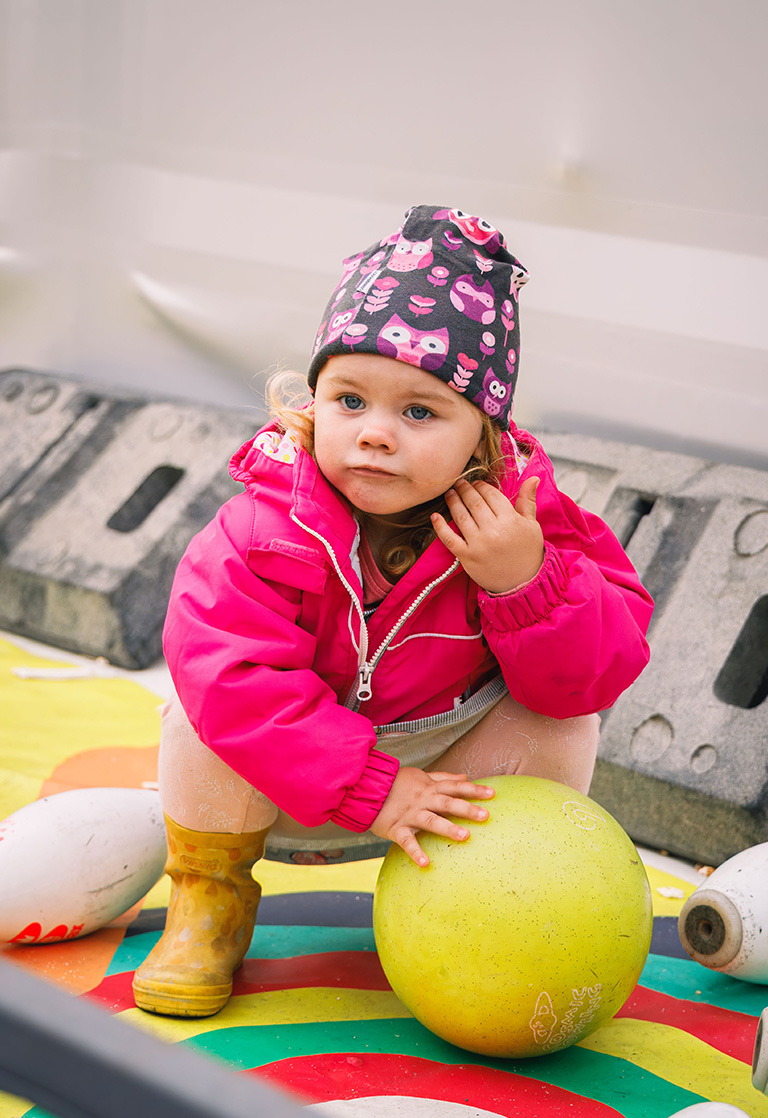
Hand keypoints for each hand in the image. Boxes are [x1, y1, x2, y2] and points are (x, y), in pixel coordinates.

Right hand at [370, 767, 494, 866]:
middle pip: (447, 803)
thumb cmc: (396, 783)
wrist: (366, 787)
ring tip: (465, 836)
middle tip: (486, 816)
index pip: (455, 787)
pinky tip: (426, 863)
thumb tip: (465, 777)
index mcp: (429, 787)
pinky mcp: (396, 828)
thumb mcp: (421, 776)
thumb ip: (443, 777)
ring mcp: (410, 814)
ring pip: (431, 820)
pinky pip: (407, 841)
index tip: (492, 794)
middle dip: (467, 809)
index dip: (474, 790)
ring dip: (448, 828)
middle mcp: (423, 800)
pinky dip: (416, 852)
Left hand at [431, 476, 543, 593]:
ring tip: (450, 493)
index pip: (491, 495)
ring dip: (453, 502)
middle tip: (459, 483)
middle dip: (465, 490)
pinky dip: (439, 527)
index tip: (477, 483)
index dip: (482, 486)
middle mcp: (493, 531)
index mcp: (511, 520)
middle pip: (474, 503)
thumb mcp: (532, 525)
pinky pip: (449, 539)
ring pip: (461, 516)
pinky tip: (434, 516)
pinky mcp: (466, 557)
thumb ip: (528, 500)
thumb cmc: (528, 552)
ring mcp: (478, 544)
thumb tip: (533, 477)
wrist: (522, 583)